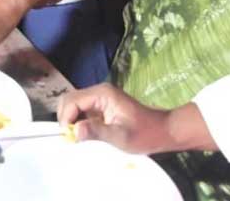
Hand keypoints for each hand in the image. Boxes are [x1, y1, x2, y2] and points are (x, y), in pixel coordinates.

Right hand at [56, 83, 172, 153]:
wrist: (163, 131)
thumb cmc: (145, 134)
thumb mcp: (120, 137)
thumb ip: (97, 132)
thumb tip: (75, 131)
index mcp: (102, 94)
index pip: (72, 101)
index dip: (66, 118)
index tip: (69, 137)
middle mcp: (99, 92)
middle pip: (70, 100)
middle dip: (66, 118)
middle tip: (72, 137)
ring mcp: (100, 98)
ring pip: (74, 105)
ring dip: (72, 120)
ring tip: (78, 137)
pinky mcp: (101, 106)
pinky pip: (82, 110)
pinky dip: (79, 121)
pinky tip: (86, 133)